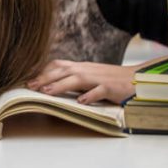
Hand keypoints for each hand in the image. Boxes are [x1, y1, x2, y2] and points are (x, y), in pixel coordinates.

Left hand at [26, 59, 141, 104]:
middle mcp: (88, 70)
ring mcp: (99, 78)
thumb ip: (74, 78)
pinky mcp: (111, 88)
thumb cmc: (112, 79)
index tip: (29, 78)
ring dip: (60, 85)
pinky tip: (80, 102)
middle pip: (63, 71)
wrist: (138, 78)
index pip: (58, 65)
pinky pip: (99, 90)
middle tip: (30, 86)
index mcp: (82, 67)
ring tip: (46, 92)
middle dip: (45, 78)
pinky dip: (90, 95)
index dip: (43, 71)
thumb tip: (54, 84)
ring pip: (77, 79)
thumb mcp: (90, 76)